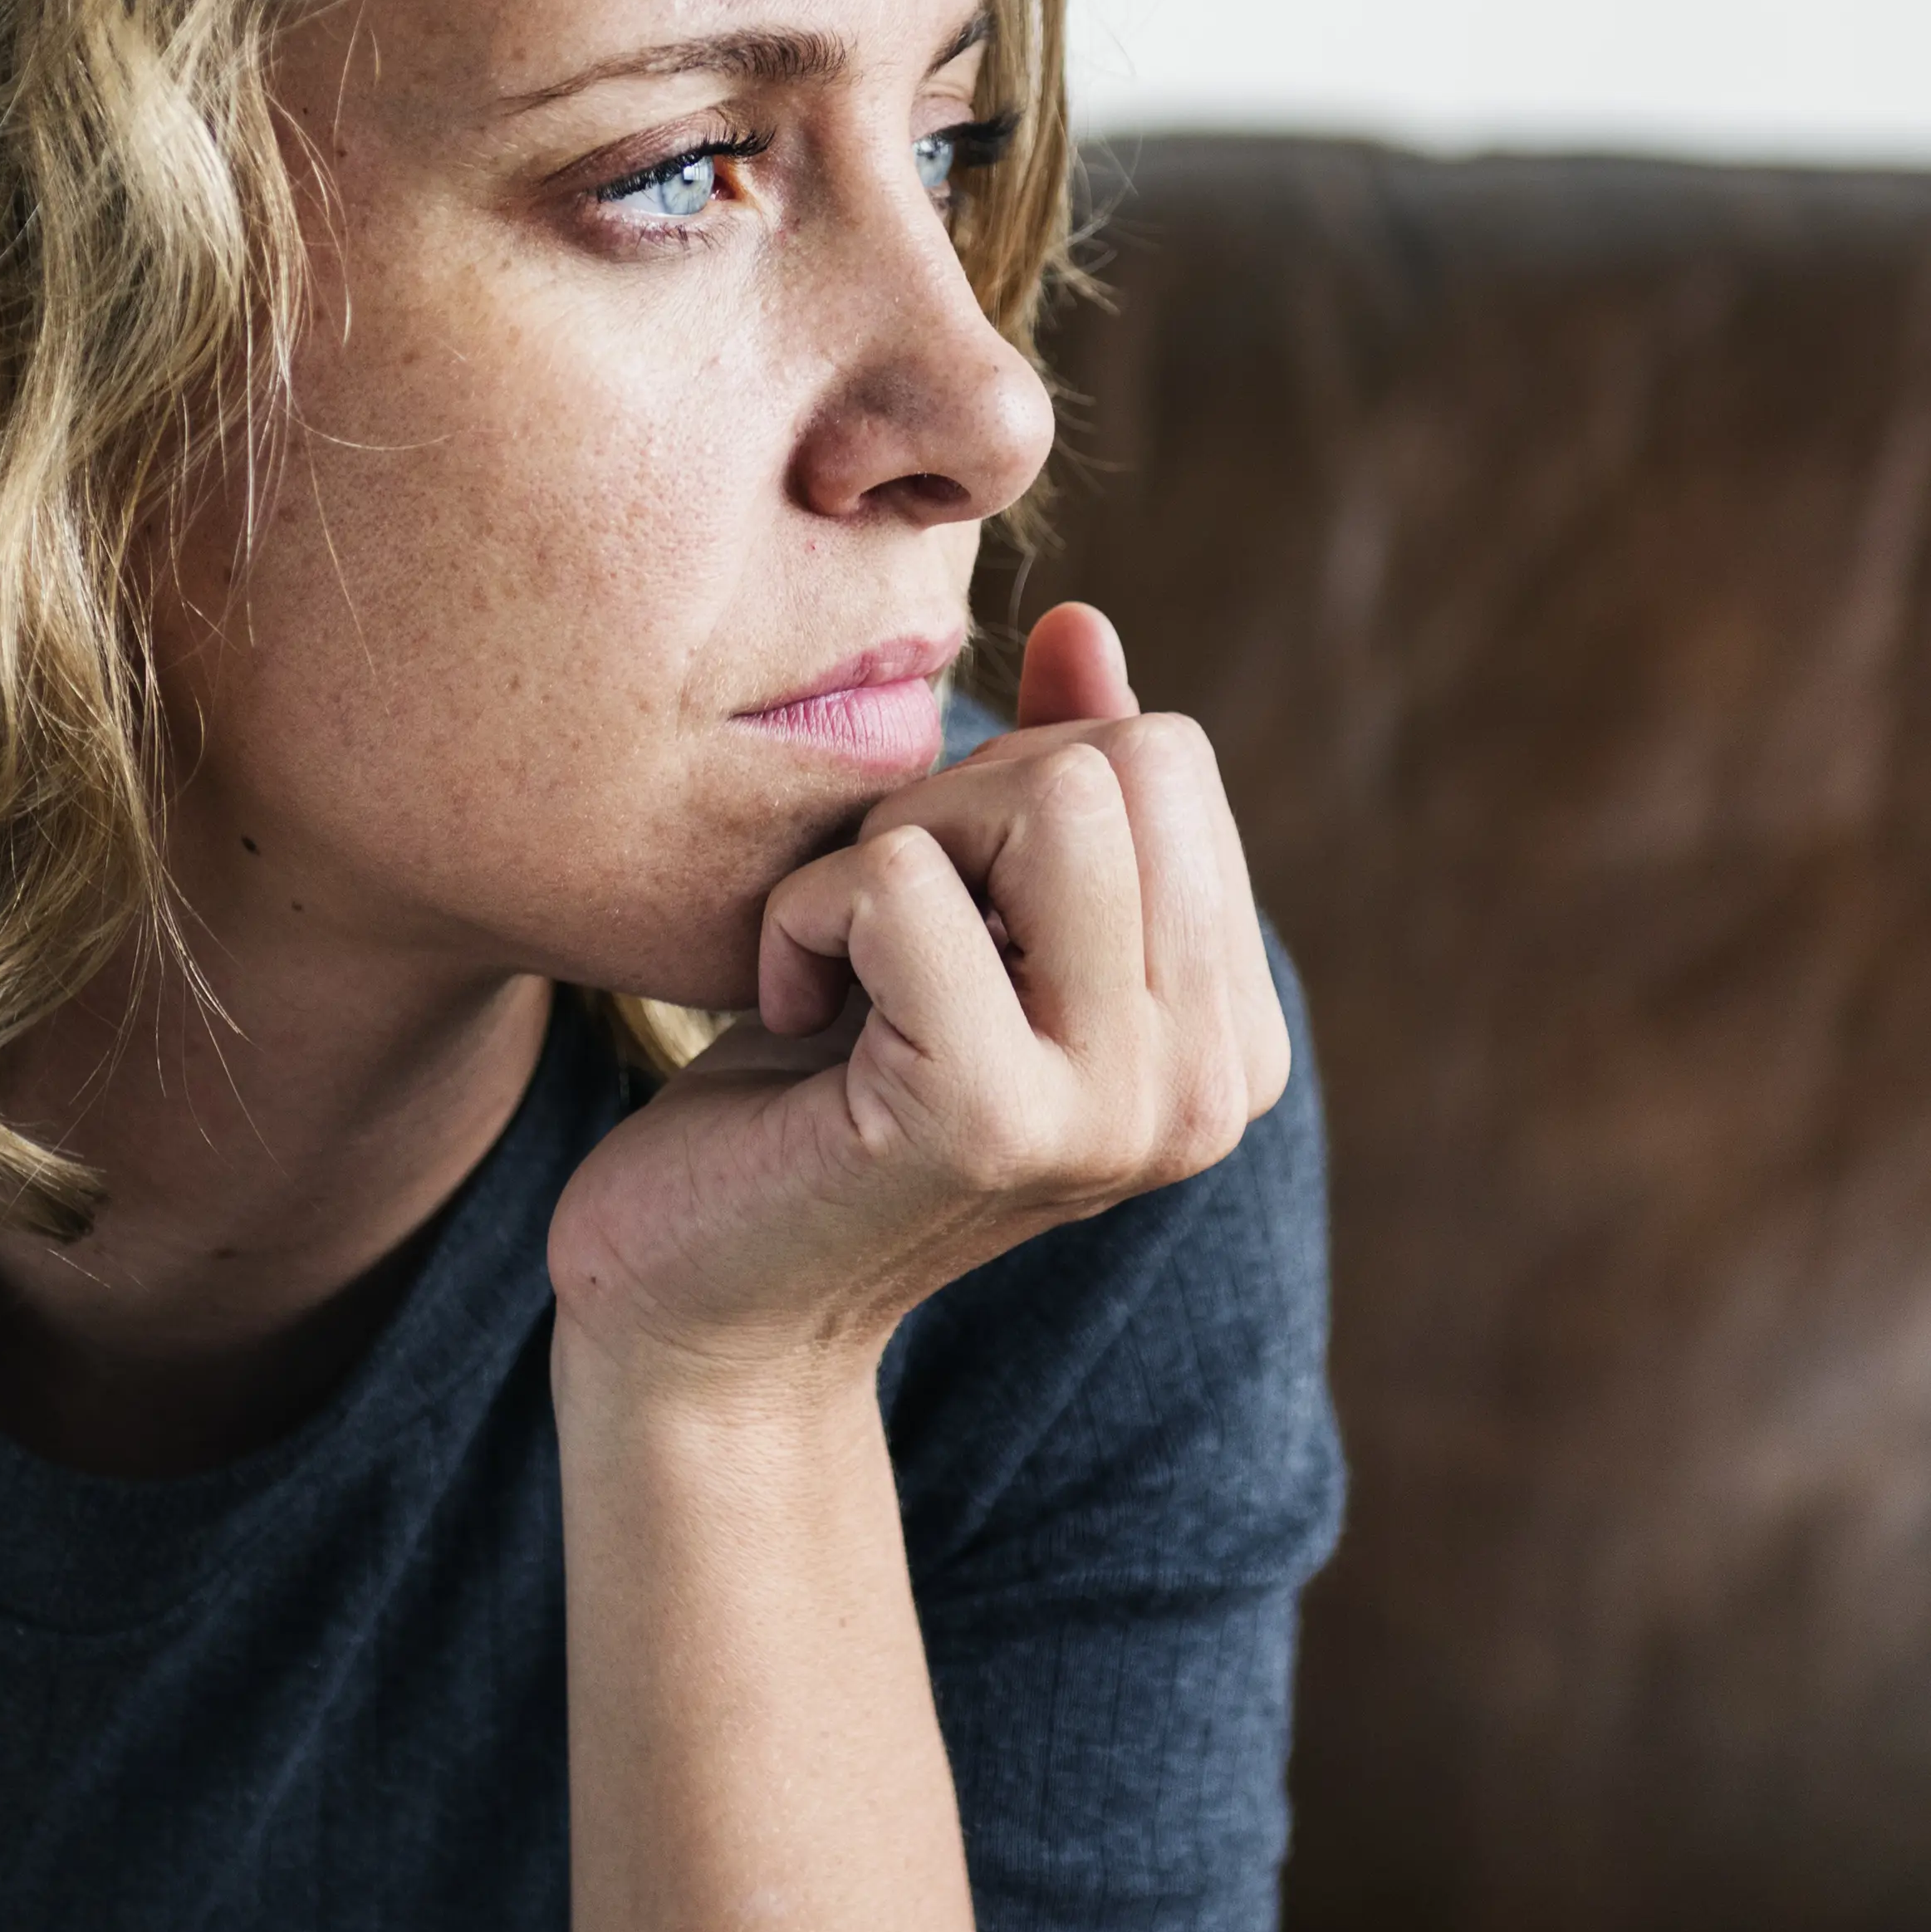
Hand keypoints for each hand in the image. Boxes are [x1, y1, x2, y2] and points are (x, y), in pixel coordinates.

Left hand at [548, 603, 1289, 1390]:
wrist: (702, 1303)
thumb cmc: (815, 1095)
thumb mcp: (955, 916)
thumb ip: (1049, 782)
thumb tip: (1084, 628)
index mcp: (1229, 1036)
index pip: (1171, 757)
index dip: (1012, 786)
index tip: (938, 917)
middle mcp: (1209, 1085)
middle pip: (1127, 758)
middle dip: (963, 797)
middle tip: (881, 934)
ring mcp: (1116, 1110)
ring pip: (1049, 796)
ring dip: (896, 845)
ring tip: (849, 965)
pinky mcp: (991, 1121)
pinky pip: (902, 883)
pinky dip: (806, 915)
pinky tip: (793, 1019)